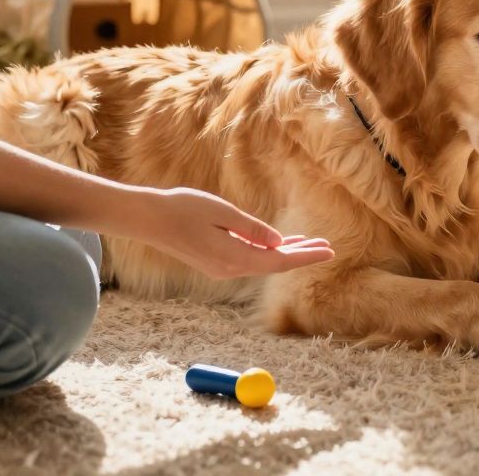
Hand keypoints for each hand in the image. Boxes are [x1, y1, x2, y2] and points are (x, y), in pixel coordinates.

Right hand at [114, 187, 333, 278]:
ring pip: (263, 262)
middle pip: (275, 265)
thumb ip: (252, 229)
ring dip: (287, 253)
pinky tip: (278, 244)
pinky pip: (250, 259)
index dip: (307, 256)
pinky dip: (268, 251)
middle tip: (329, 248)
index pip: (280, 261)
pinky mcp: (215, 262)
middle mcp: (230, 268)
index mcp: (234, 257)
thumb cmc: (183, 209)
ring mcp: (221, 268)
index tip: (330, 252)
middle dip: (303, 255)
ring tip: (311, 244)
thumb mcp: (223, 213)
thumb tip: (278, 242)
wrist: (148, 219)